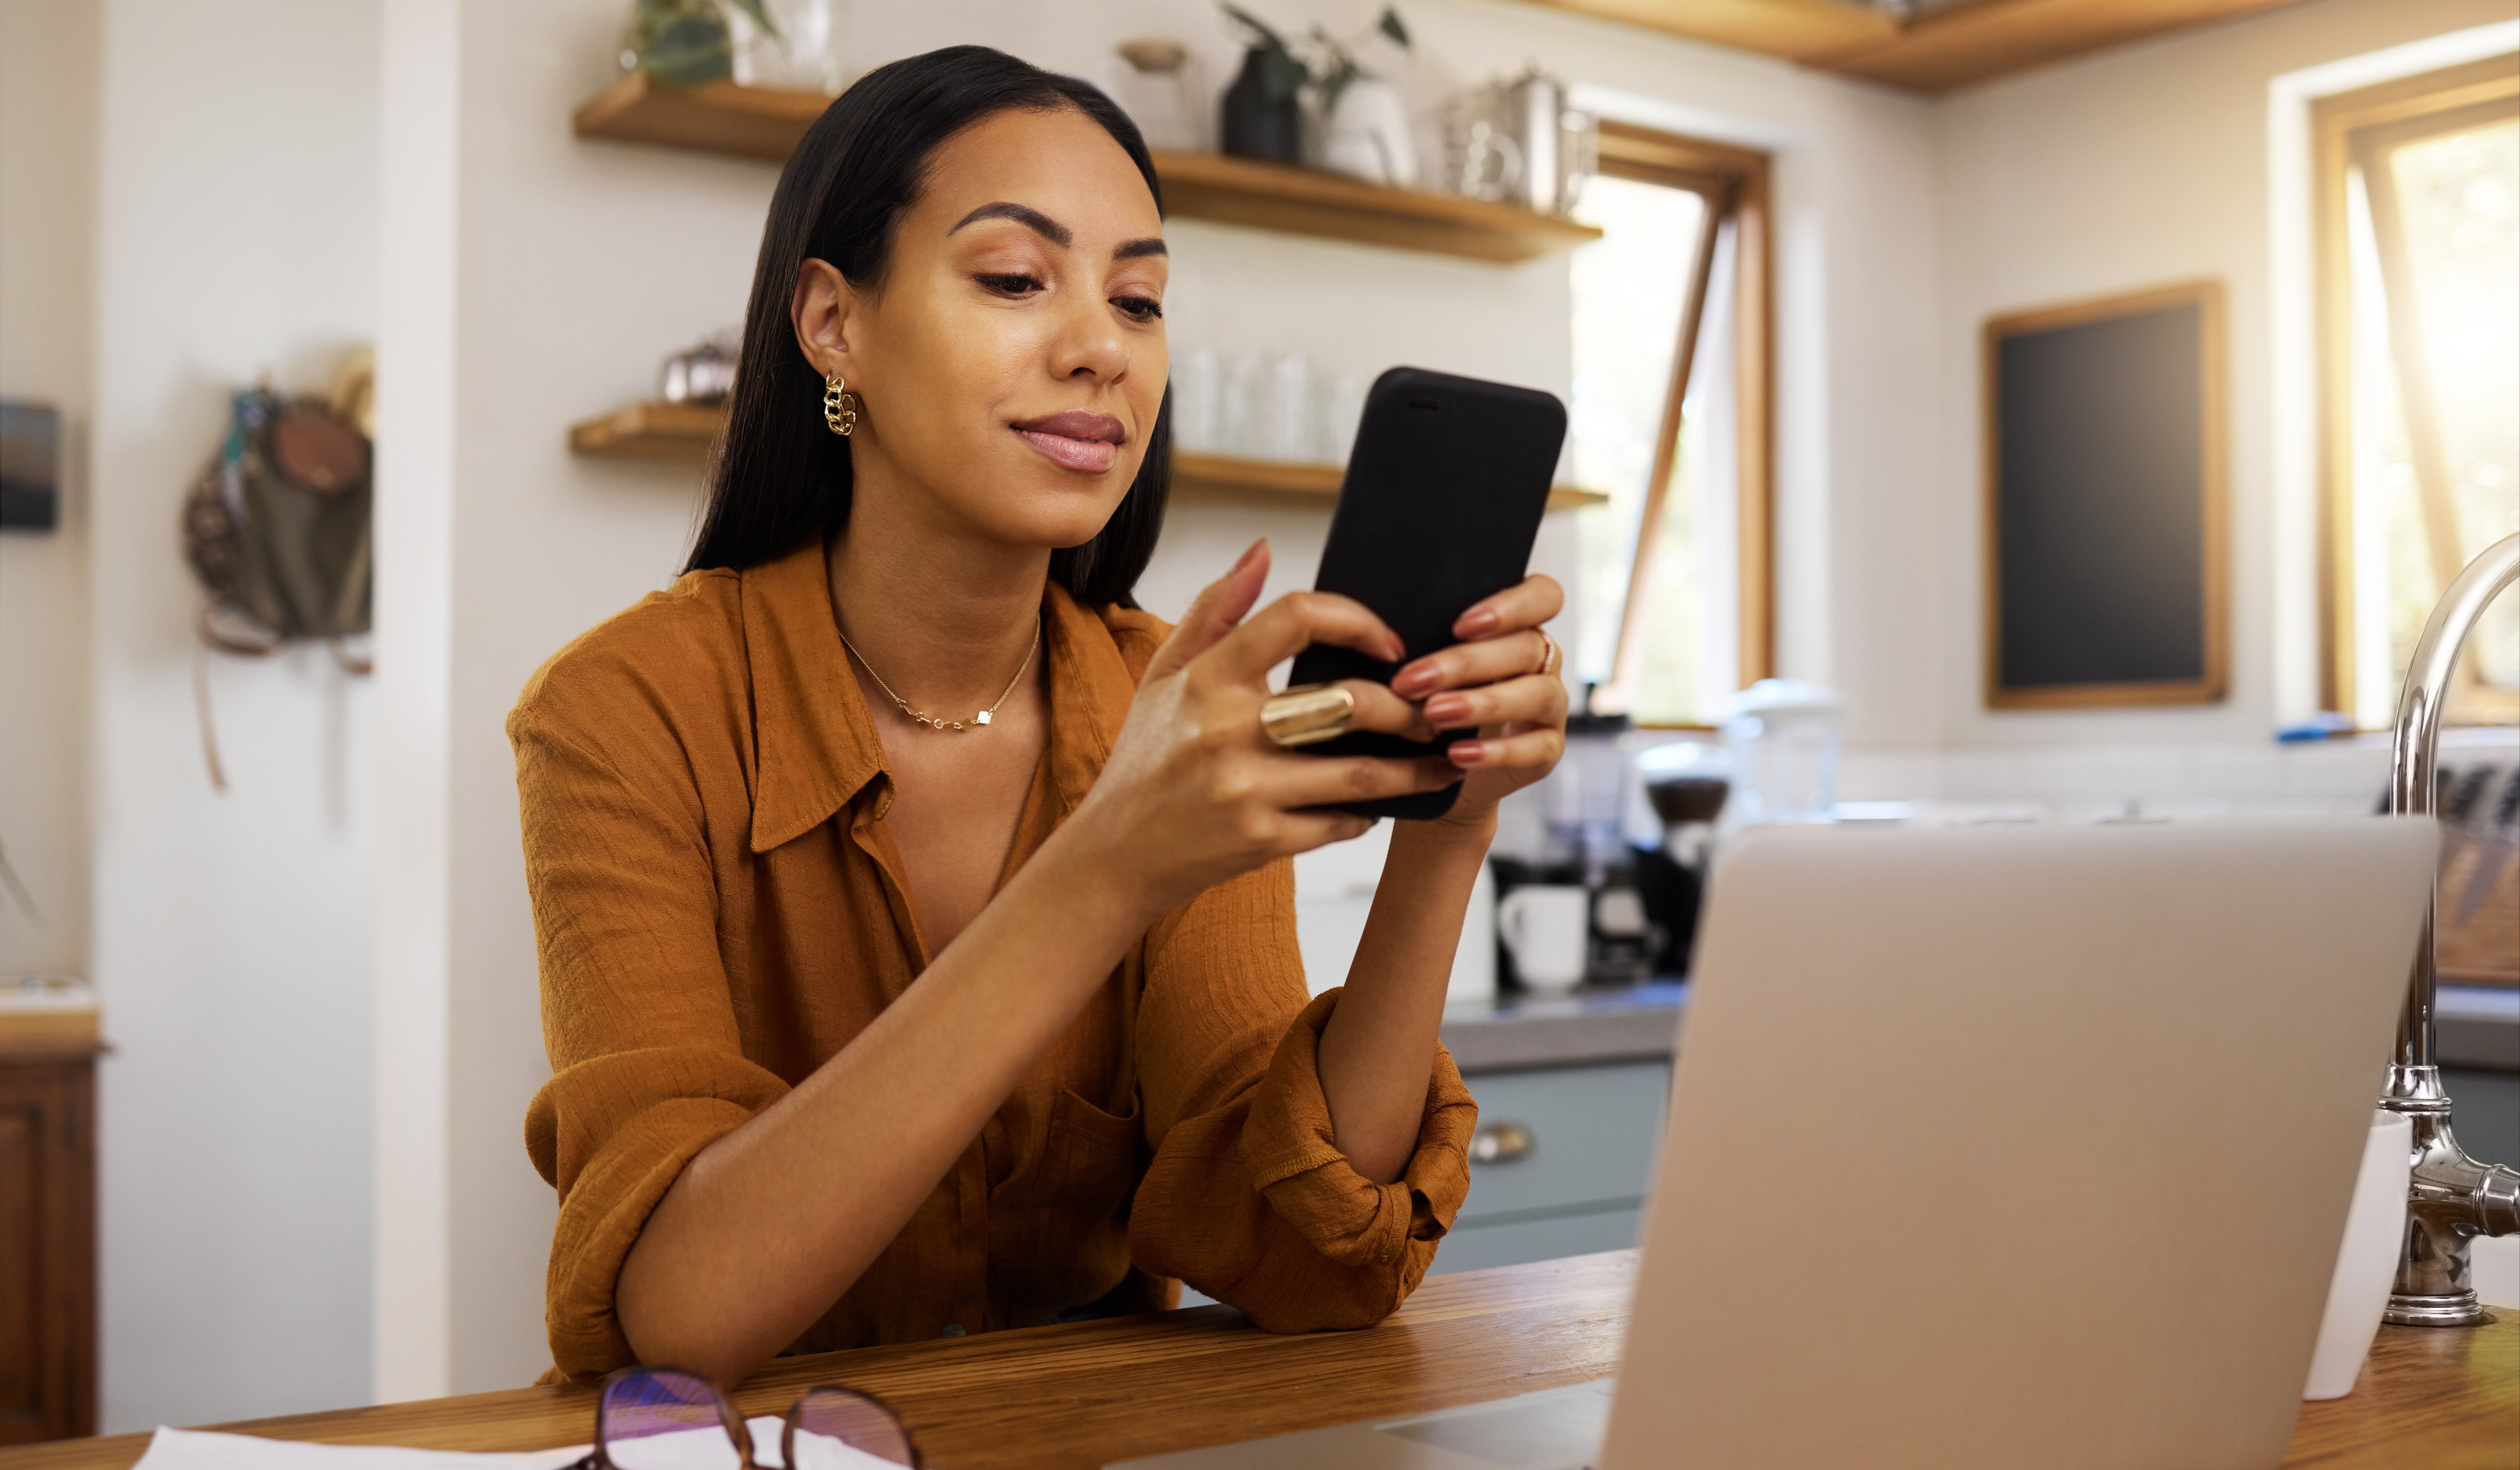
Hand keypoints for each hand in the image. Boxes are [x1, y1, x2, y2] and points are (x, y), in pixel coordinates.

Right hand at [1063, 542, 1459, 918]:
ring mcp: (1246, 789)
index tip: (1391, 645)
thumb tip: (1262, 551)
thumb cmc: (1146, 757)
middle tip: (1433, 712)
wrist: (1115, 853)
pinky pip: (1339, 823)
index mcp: (1207, 678)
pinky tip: (1376, 807)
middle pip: (1348, 701)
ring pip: (1359, 772)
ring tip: (1442, 763)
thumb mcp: (1165, 676)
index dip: (1357, 620)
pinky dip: (1366, 815)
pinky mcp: (1260, 841)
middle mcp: (1227, 729)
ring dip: (1411, 769)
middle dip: (1406, 708)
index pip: (1296, 618)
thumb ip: (1215, 610)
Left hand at [1388, 575, 1568, 827]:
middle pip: (1526, 647)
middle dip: (1465, 663)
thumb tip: (1377, 628)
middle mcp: (1542, 661)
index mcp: (1519, 627)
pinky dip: (1495, 753)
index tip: (1460, 625)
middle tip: (1412, 680)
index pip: (1542, 595)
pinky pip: (1535, 749)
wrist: (1439, 768)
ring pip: (1535, 694)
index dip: (1510, 606)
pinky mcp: (1548, 749)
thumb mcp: (1425, 664)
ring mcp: (1550, 705)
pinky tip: (1457, 755)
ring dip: (1482, 704)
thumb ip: (1421, 638)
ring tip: (1434, 714)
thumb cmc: (1428, 699)